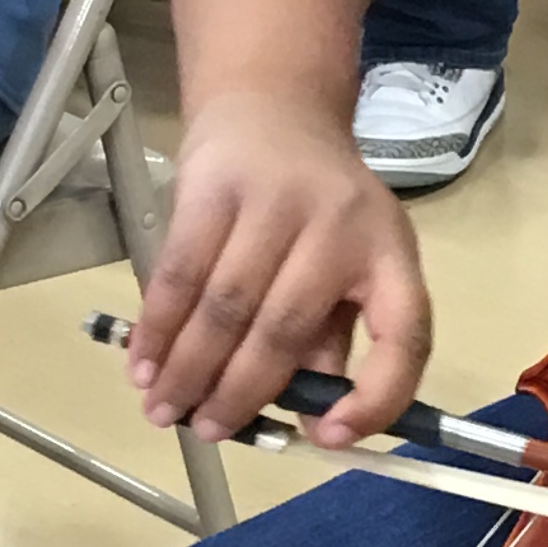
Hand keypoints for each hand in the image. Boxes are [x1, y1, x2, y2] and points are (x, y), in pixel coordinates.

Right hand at [128, 88, 433, 442]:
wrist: (273, 108)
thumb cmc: (316, 207)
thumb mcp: (348, 263)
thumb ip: (333, 337)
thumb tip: (310, 421)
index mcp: (390, 253)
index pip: (404, 333)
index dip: (375, 396)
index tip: (330, 438)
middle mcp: (341, 226)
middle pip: (285, 328)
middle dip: (240, 394)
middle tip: (208, 433)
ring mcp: (275, 202)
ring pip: (225, 307)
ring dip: (189, 369)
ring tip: (165, 410)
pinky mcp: (215, 188)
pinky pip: (181, 273)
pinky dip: (158, 327)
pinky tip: (143, 364)